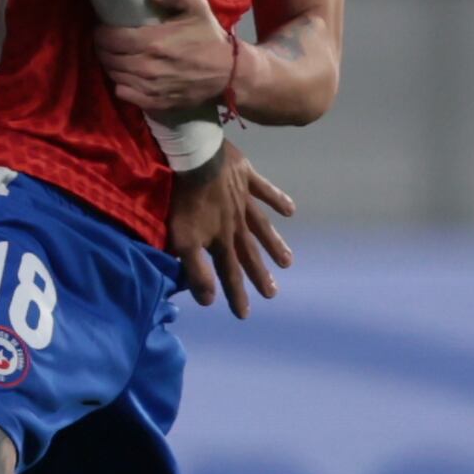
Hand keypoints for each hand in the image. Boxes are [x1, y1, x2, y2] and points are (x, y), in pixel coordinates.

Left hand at [99, 0, 234, 113]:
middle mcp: (146, 66)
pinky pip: (122, 93)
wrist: (230, 74)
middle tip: (106, 41)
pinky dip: (119, 83)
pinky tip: (125, 75)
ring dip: (110, 64)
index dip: (101, 32)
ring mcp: (148, 86)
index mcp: (153, 42)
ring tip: (114, 56)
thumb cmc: (210, 39)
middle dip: (102, 47)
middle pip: (107, 57)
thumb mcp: (199, 8)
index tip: (102, 28)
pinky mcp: (153, 102)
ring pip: (113, 74)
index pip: (110, 38)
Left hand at [168, 143, 294, 319]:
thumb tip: (208, 300)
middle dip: (258, 275)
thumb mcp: (183, 239)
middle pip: (249, 254)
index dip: (236, 294)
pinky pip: (266, 191)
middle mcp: (236, 223)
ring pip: (262, 227)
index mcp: (220, 239)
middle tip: (272, 294)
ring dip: (274, 245)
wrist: (195, 157)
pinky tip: (291, 211)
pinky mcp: (246, 177)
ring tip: (287, 262)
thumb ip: (196, 269)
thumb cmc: (184, 200)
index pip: (229, 273)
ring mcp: (243, 200)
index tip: (244, 315)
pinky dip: (278, 200)